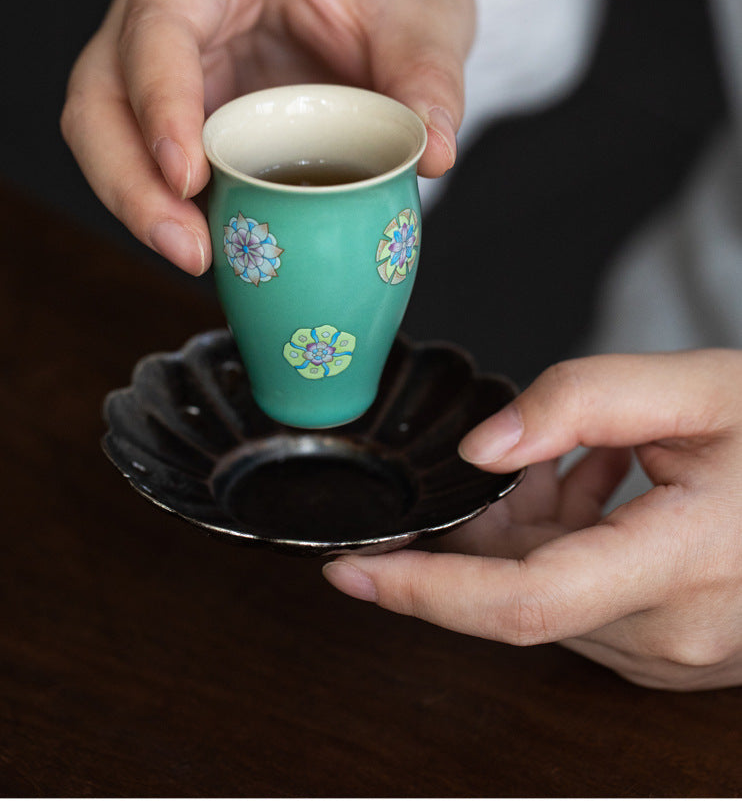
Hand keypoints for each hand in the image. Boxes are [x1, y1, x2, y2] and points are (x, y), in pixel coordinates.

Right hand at [61, 0, 473, 273]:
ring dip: (137, 200)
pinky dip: (168, 204)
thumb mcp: (427, 10)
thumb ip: (430, 77)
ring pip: (105, 128)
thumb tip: (431, 156)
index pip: (158, 22)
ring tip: (196, 257)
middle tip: (187, 246)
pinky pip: (148, 156)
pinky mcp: (182, 100)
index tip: (188, 176)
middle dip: (128, 176)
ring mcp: (165, 51)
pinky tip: (209, 246)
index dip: (159, 100)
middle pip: (101, 88)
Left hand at [323, 351, 741, 690]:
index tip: (351, 570)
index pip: (525, 602)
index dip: (425, 591)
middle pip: (528, 592)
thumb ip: (583, 401)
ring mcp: (683, 659)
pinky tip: (610, 490)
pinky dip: (572, 546)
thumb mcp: (697, 387)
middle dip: (496, 524)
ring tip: (596, 460)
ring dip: (540, 528)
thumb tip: (484, 448)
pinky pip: (590, 608)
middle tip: (544, 454)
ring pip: (554, 599)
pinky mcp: (681, 658)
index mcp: (688, 564)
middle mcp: (680, 635)